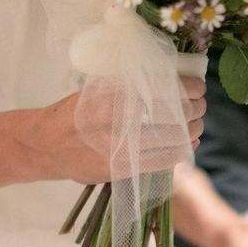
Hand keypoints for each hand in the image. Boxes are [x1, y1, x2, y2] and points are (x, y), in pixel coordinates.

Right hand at [27, 76, 205, 183]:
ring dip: (193, 131)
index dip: (191, 89)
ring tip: (196, 124)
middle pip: (177, 116)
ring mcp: (122, 150)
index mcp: (115, 94)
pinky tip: (185, 143)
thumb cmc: (78, 109)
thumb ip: (132, 82)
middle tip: (201, 105)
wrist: (47, 144)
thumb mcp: (100, 85)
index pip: (167, 90)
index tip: (199, 87)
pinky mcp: (123, 171)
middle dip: (196, 109)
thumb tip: (174, 75)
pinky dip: (181, 151)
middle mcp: (119, 122)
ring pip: (175, 141)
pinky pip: (165, 161)